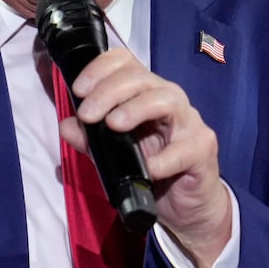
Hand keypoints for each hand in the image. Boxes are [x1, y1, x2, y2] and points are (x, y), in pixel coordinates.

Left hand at [58, 48, 232, 267]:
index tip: (79, 90)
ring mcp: (188, 122)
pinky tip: (149, 169)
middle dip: (109, 91)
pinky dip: (164, 158)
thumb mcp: (114, 155)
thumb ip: (90, 140)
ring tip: (114, 124)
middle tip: (87, 114)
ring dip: (136, 109)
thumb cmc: (152, 169)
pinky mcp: (202, 148)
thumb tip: (66, 126)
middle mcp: (167, 99)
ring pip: (165, 99)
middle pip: (140, 78)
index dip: (100, 68)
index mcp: (144, 93)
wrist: (186, 205)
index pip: (125, 62)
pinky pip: (185, 148)